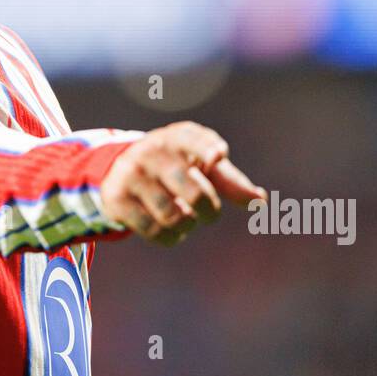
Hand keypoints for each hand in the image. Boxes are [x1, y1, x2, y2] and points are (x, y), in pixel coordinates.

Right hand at [98, 121, 266, 246]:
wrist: (123, 167)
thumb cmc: (177, 165)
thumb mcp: (202, 166)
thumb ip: (230, 181)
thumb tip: (260, 201)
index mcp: (178, 138)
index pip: (194, 139)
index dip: (207, 148)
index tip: (218, 156)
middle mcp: (152, 150)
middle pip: (191, 189)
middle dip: (208, 210)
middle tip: (209, 215)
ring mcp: (131, 173)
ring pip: (172, 215)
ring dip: (186, 225)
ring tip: (185, 219)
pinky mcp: (116, 197)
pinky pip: (152, 229)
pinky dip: (169, 237)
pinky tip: (169, 230)